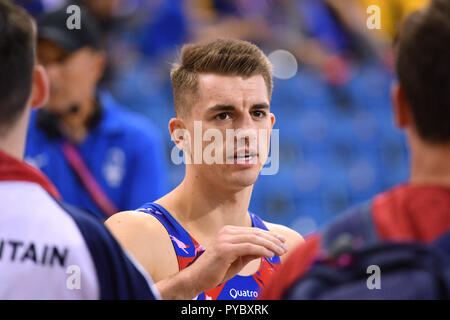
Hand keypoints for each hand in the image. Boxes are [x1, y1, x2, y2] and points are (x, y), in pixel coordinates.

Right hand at [157, 225, 286, 298]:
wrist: (196, 279)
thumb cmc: (216, 271)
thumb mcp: (237, 260)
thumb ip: (250, 252)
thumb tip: (268, 249)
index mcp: (228, 232)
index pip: (253, 231)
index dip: (269, 235)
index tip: (282, 240)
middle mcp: (226, 232)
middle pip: (255, 233)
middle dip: (273, 240)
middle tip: (285, 246)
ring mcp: (225, 239)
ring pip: (254, 239)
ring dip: (270, 245)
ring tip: (281, 252)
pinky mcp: (225, 248)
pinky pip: (249, 247)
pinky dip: (262, 250)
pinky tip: (271, 254)